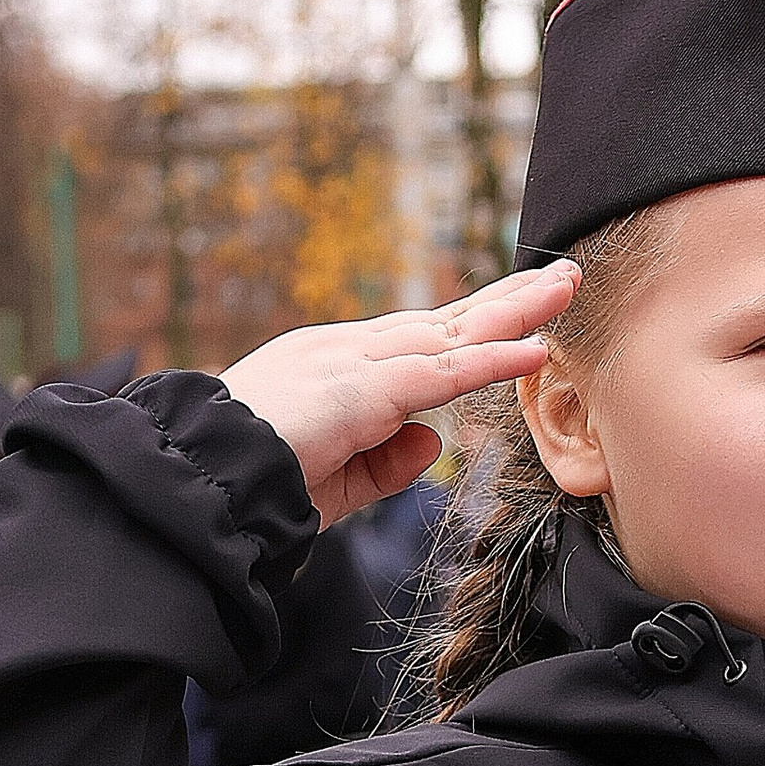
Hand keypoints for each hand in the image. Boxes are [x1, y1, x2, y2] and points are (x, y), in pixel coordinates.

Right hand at [222, 261, 579, 531]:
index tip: (519, 313)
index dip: (473, 327)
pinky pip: (442, 372)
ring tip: (565, 290)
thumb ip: (383, 465)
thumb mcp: (334, 481)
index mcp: (334, 369)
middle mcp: (345, 351)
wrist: (199, 485)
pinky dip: (492, 359)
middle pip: (442, 320)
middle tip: (560, 278)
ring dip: (514, 313)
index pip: (417, 341)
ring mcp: (352, 363)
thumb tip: (433, 443)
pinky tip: (534, 348)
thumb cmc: (253, 487)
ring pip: (450, 332)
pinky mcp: (361, 389)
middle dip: (505, 301)